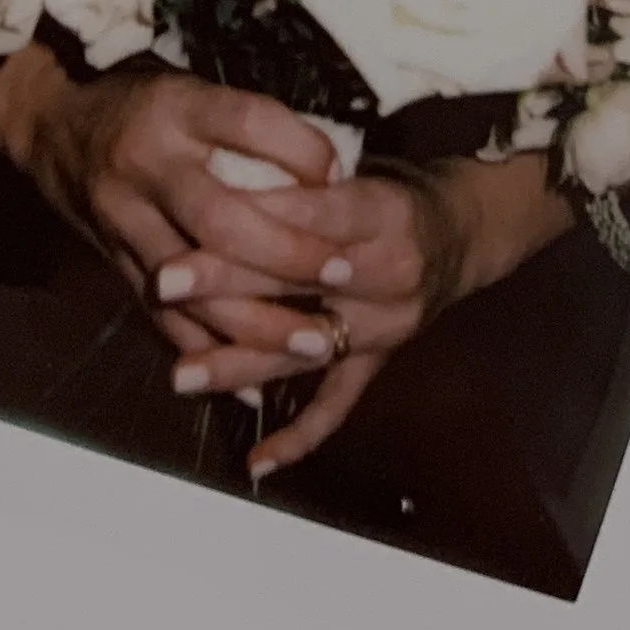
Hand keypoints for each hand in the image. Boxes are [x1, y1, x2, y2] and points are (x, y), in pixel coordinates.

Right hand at [13, 65, 352, 377]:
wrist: (50, 125)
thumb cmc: (142, 106)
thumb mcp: (192, 90)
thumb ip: (251, 126)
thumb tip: (332, 173)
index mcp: (175, 109)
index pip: (247, 123)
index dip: (300, 150)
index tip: (341, 178)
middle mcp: (146, 166)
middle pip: (220, 218)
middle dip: (287, 254)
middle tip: (342, 274)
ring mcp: (125, 219)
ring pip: (192, 285)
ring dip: (258, 322)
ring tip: (316, 344)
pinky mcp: (115, 263)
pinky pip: (162, 318)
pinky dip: (209, 353)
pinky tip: (253, 384)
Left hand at [160, 151, 571, 483]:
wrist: (464, 230)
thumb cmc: (392, 189)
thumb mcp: (357, 164)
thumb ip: (298, 175)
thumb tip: (215, 173)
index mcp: (384, 212)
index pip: (310, 214)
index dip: (251, 215)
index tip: (193, 214)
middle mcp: (391, 273)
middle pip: (299, 281)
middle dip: (227, 283)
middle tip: (165, 281)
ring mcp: (388, 326)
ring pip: (307, 349)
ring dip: (241, 364)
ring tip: (182, 375)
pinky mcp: (383, 359)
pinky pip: (340, 403)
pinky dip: (300, 436)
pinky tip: (257, 465)